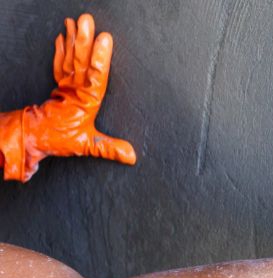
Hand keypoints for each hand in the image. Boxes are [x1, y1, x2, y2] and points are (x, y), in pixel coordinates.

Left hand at [0, 14, 133, 181]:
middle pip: (80, 61)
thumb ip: (109, 149)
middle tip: (87, 20)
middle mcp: (75, 89)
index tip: (104, 40)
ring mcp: (65, 84)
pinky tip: (63, 35)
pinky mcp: (59, 84)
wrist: (32, 137)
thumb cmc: (59, 140)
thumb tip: (132, 156)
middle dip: (84, 40)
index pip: (95, 76)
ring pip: (70, 58)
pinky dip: (61, 48)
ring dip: (73, 38)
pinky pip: (59, 62)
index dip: (100, 58)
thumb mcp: (86, 146)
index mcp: (85, 101)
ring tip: (76, 21)